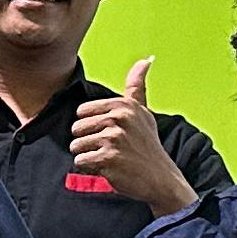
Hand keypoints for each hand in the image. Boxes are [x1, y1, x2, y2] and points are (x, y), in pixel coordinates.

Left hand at [68, 60, 195, 213]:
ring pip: (76, 146)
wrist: (160, 178)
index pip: (82, 112)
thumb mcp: (143, 112)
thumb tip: (146, 59)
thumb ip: (137, 86)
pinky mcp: (107, 158)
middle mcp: (118, 118)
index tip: (110, 134)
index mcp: (123, 105)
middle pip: (76, 129)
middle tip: (110, 149)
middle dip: (88, 142)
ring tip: (110, 158)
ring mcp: (113, 138)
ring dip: (89, 156)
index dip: (91, 126)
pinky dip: (90, 168)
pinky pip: (80, 161)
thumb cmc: (147, 145)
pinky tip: (109, 168)